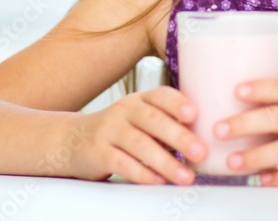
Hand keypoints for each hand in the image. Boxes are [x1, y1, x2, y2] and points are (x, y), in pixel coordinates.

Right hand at [72, 85, 207, 185]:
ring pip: (140, 144)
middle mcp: (124, 110)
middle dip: (179, 136)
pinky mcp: (97, 152)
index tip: (195, 113)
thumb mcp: (140, 119)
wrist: (72, 139)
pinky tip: (158, 182)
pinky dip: (142, 173)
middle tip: (201, 152)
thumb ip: (167, 124)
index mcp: (140, 99)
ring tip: (186, 177)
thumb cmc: (119, 131)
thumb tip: (205, 139)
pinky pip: (121, 163)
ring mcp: (109, 130)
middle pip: (153, 120)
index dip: (177, 102)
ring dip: (166, 162)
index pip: (160, 95)